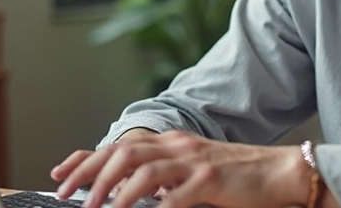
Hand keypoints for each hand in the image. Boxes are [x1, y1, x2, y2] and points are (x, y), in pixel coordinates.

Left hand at [50, 131, 311, 207]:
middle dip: (91, 174)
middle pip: (124, 152)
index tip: (59, 175)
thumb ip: (168, 180)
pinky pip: (176, 195)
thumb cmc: (240, 177)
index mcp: (173, 144)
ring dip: (115, 191)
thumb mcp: (196, 172)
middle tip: (68, 196)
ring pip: (143, 169)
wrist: (281, 170)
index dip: (85, 159)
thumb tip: (135, 194)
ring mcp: (195, 161)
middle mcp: (180, 146)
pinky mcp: (211, 179)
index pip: (120, 146)